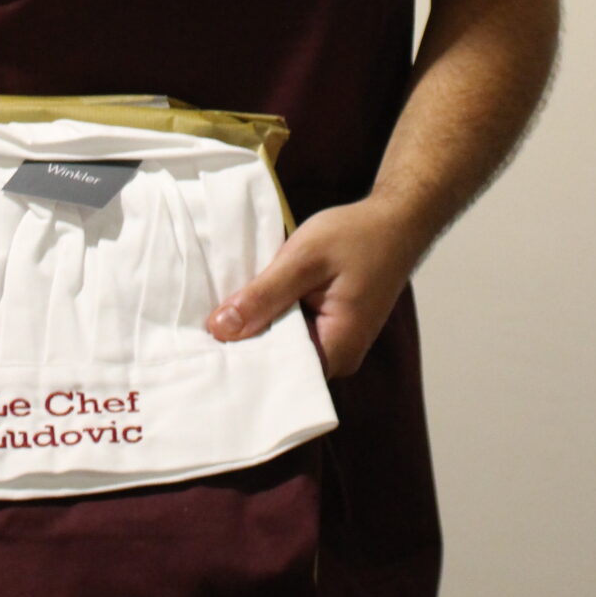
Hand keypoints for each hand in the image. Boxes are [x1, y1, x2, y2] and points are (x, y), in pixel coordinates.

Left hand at [206, 198, 422, 378]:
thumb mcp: (303, 259)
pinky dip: (272, 318)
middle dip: (243, 347)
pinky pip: (293, 332)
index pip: (279, 376)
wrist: (395, 221)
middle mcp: (339, 357)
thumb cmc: (357, 236)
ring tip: (216, 322)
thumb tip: (219, 329)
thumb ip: (263, 295)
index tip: (203, 354)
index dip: (241, 364)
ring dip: (257, 330)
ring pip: (284, 347)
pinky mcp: (331, 328)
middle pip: (279, 365)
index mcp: (337, 349)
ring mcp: (336, 343)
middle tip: (200, 336)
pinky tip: (247, 307)